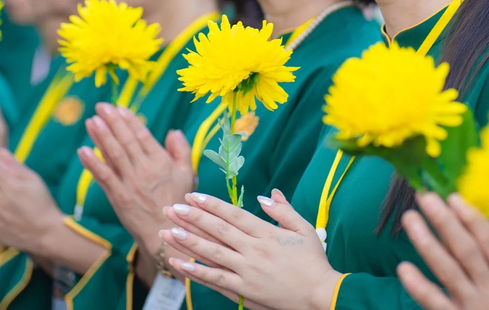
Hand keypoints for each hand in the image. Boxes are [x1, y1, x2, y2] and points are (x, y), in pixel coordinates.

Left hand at [78, 103, 193, 254]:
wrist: (166, 232)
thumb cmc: (178, 202)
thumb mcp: (187, 174)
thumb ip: (182, 150)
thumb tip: (173, 131)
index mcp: (161, 162)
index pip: (143, 136)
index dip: (130, 121)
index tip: (119, 108)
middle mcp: (145, 169)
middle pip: (126, 141)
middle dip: (112, 122)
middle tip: (101, 106)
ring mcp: (131, 183)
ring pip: (113, 154)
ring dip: (101, 136)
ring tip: (92, 121)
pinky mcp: (118, 197)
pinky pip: (103, 176)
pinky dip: (92, 163)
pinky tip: (83, 150)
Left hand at [160, 189, 341, 309]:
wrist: (319, 295)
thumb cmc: (314, 261)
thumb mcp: (304, 229)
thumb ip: (284, 210)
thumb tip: (267, 194)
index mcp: (268, 233)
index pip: (234, 214)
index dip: (212, 204)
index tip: (193, 196)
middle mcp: (254, 250)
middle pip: (218, 230)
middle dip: (193, 218)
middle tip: (172, 208)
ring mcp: (248, 271)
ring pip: (213, 253)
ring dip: (189, 242)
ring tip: (169, 232)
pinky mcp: (245, 290)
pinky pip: (217, 280)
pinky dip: (198, 272)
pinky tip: (181, 264)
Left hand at [396, 193, 488, 309]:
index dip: (470, 217)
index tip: (453, 197)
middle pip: (465, 249)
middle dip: (444, 220)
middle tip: (425, 196)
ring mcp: (474, 306)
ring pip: (447, 269)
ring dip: (426, 242)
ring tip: (409, 219)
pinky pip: (435, 303)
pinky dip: (419, 287)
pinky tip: (403, 269)